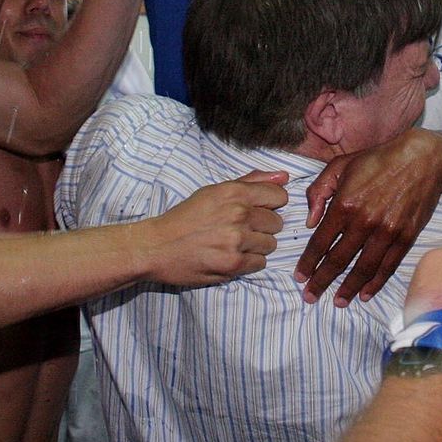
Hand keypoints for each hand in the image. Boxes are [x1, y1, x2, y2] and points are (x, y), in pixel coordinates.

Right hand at [140, 170, 287, 285]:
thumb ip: (251, 182)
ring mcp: (237, 240)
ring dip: (257, 246)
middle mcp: (239, 213)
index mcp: (235, 192)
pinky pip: (260, 263)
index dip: (272, 204)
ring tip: (236, 244)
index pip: (279, 196)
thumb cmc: (185, 217)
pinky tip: (232, 256)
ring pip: (271, 244)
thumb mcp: (214, 191)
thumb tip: (284, 177)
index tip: (259, 210)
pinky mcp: (233, 264)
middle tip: (242, 230)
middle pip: (277, 222)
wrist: (157, 246)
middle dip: (264, 227)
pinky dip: (249, 262)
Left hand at [298, 127, 441, 305]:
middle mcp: (364, 221)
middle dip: (321, 282)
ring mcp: (387, 231)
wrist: (423, 160)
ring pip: (363, 269)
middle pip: (338, 260)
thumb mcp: (340, 165)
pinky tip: (365, 294)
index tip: (299, 277)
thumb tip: (310, 222)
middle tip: (310, 297)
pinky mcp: (406, 237)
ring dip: (348, 289)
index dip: (308, 262)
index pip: (320, 242)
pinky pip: (388, 266)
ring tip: (337, 302)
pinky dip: (375, 283)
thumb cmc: (378, 160)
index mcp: (344, 203)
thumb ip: (318, 192)